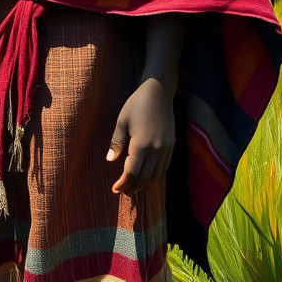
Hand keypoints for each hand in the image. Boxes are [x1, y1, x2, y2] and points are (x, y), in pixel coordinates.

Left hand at [106, 77, 174, 194]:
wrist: (158, 91)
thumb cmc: (137, 104)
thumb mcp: (122, 121)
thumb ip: (116, 142)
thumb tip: (109, 160)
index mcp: (141, 144)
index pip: (132, 173)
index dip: (123, 183)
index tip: (115, 189)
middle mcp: (156, 149)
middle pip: (145, 178)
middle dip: (133, 187)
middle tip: (123, 190)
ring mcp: (166, 148)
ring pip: (156, 175)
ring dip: (144, 184)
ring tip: (133, 186)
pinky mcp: (172, 145)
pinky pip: (164, 167)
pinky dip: (155, 175)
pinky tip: (146, 175)